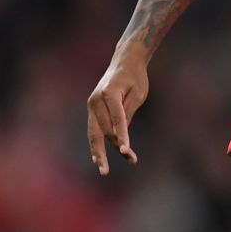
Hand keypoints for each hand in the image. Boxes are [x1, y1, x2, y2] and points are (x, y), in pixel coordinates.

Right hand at [86, 50, 149, 174]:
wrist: (124, 62)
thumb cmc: (135, 78)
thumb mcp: (138, 94)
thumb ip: (128, 114)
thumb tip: (119, 137)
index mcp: (109, 93)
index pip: (117, 119)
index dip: (122, 136)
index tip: (126, 152)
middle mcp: (96, 100)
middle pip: (101, 129)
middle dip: (106, 150)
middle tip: (110, 169)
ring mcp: (92, 104)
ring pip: (95, 133)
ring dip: (100, 151)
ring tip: (103, 170)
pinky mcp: (92, 109)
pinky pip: (95, 129)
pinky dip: (98, 143)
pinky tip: (99, 159)